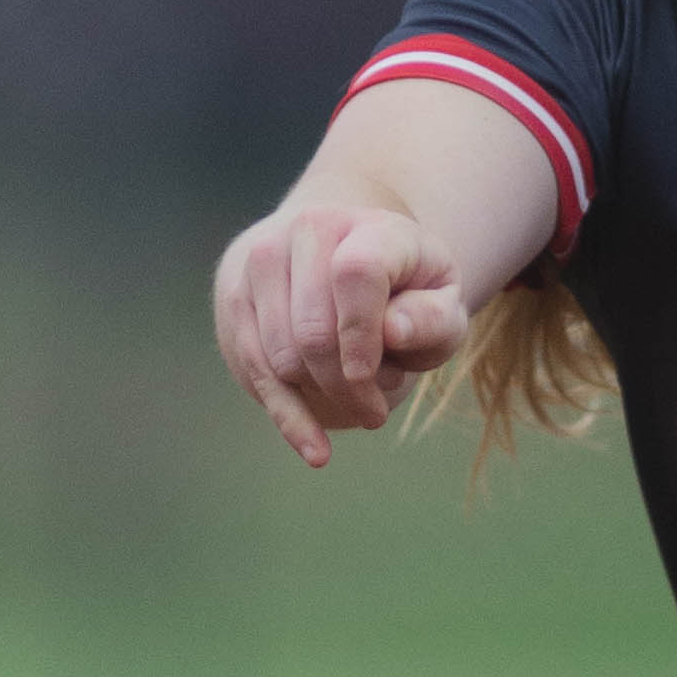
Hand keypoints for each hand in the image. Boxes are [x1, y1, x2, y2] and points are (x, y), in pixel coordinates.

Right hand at [212, 202, 471, 467]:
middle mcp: (307, 230)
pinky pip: (253, 369)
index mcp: (367, 225)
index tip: (377, 379)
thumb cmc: (405, 290)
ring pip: (280, 356)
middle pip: (312, 330)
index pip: (355, 276)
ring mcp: (262, 260)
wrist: (346, 254)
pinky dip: (287, 416)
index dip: (363, 335)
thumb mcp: (442, 302)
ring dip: (321, 396)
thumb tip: (393, 332)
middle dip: (345, 386)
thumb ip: (433, 318)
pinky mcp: (235, 295)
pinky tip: (316, 452)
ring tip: (357, 402)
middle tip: (375, 412)